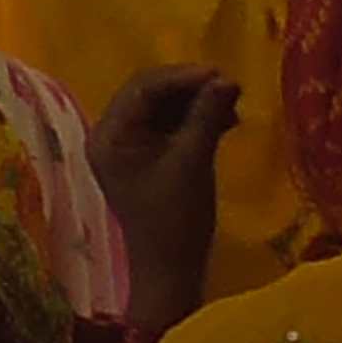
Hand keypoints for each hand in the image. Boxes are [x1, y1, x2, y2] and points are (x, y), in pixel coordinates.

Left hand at [89, 63, 237, 338]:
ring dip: (196, 102)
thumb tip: (227, 79)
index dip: (181, 77)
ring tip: (232, 106)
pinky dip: (196, 119)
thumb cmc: (175, 219)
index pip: (140, 88)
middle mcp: (112, 135)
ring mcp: (129, 146)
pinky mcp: (149, 157)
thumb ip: (206, 118)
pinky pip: (170, 125)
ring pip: (163, 107)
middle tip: (231, 86)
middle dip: (190, 87)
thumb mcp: (192, 163)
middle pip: (149, 93)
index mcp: (109, 136)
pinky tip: (225, 121)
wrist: (171, 268)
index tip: (221, 74)